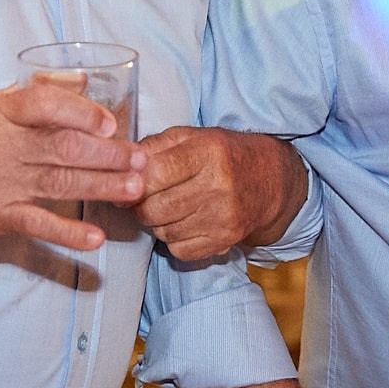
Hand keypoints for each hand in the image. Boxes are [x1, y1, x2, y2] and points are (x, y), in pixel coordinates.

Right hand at [0, 81, 145, 250]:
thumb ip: (37, 95)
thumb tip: (84, 78)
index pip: (41, 106)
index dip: (79, 113)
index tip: (109, 122)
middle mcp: (0, 147)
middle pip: (61, 148)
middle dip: (106, 154)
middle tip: (140, 159)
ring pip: (58, 184)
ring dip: (101, 187)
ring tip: (134, 188)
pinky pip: (37, 225)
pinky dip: (68, 234)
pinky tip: (96, 238)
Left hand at [132, 126, 305, 259]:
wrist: (269, 180)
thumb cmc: (223, 154)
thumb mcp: (191, 137)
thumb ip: (153, 147)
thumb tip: (119, 166)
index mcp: (208, 152)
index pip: (155, 173)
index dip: (132, 181)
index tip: (126, 182)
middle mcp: (218, 186)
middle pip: (155, 208)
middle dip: (139, 206)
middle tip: (141, 198)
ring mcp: (223, 217)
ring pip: (164, 232)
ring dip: (156, 223)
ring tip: (165, 207)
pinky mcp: (225, 240)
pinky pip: (180, 250)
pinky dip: (174, 240)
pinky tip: (183, 223)